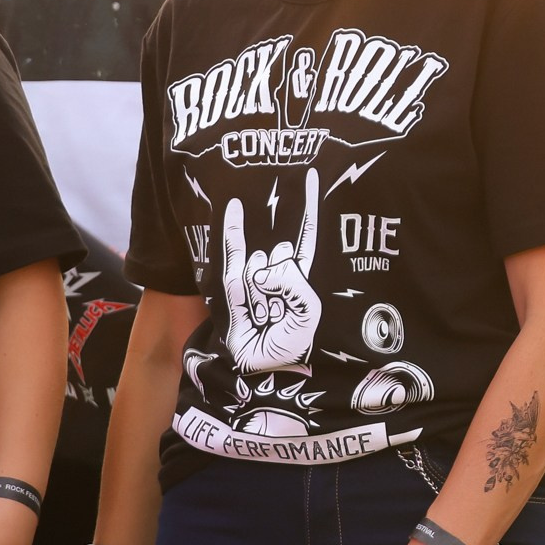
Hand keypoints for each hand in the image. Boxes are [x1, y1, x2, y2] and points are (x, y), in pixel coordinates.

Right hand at [220, 168, 321, 375]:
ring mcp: (256, 275)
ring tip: (268, 318)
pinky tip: (232, 206)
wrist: (263, 369)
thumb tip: (262, 266)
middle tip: (282, 314)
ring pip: (260, 264)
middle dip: (284, 279)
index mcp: (304, 273)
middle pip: (283, 252)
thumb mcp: (309, 312)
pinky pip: (233, 256)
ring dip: (265, 293)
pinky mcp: (232, 285)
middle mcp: (279, 269)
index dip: (309, 205)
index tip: (312, 174)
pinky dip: (233, 231)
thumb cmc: (292, 343)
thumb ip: (293, 283)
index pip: (307, 233)